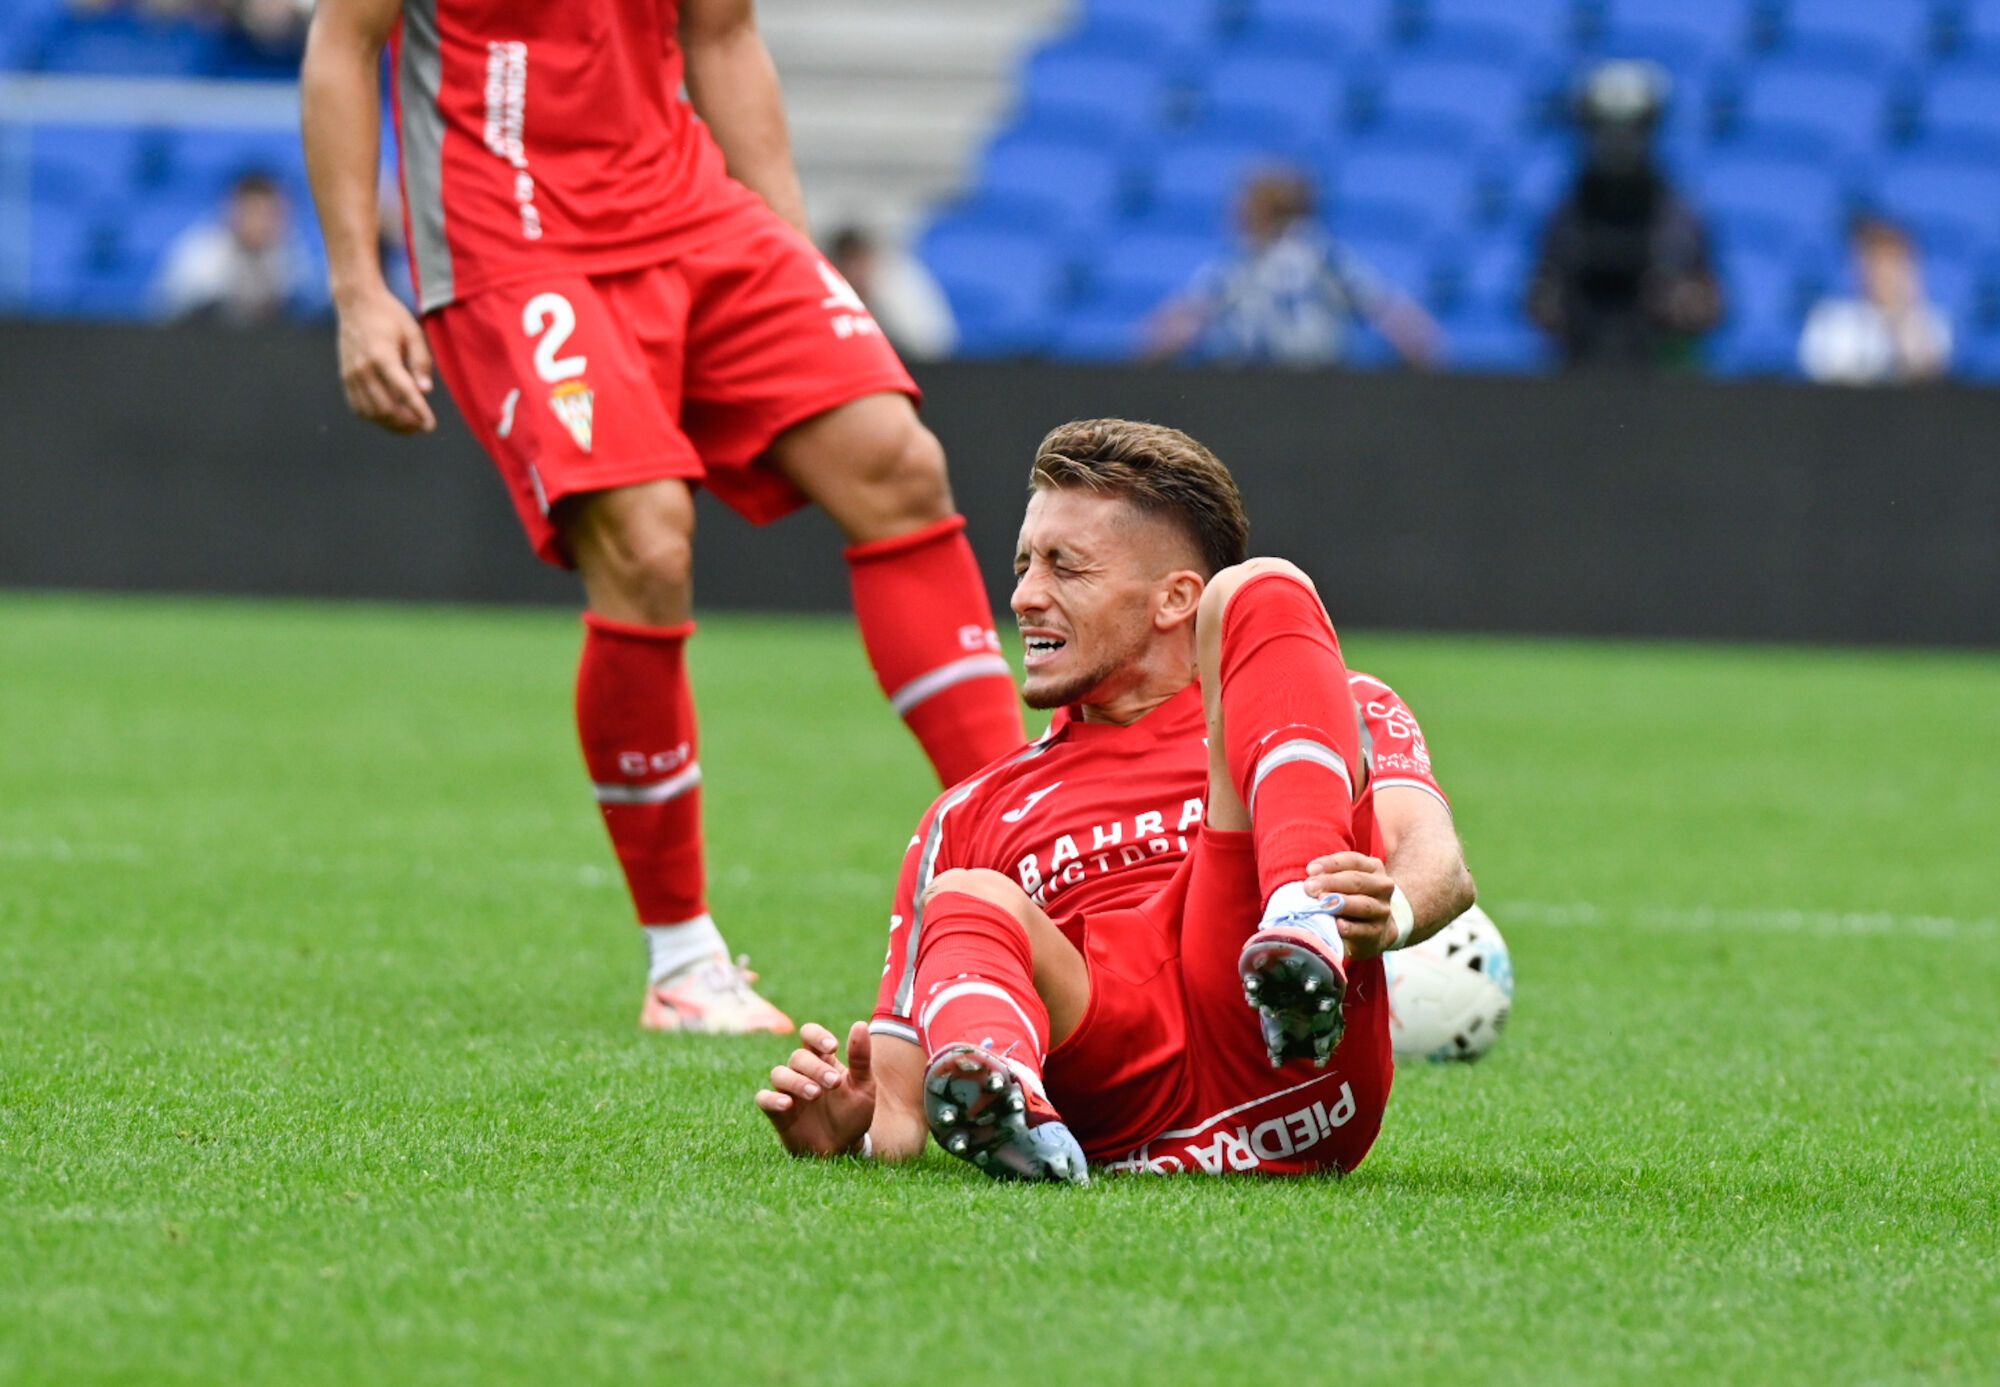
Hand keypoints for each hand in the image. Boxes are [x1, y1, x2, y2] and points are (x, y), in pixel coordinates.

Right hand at [335, 283, 436, 434]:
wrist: (356, 302)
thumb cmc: (389, 315)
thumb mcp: (413, 332)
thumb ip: (420, 361)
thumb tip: (426, 391)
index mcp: (383, 356)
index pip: (403, 392)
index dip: (419, 412)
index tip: (430, 426)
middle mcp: (363, 368)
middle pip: (385, 408)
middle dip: (405, 423)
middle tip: (421, 427)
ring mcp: (350, 374)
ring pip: (370, 412)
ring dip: (390, 424)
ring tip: (408, 426)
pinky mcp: (344, 377)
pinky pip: (357, 406)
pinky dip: (373, 417)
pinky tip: (388, 417)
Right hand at [755, 1020, 876, 1157]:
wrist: (844, 1149)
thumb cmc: (853, 1114)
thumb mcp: (864, 1087)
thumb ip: (861, 1058)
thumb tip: (860, 1024)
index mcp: (822, 1061)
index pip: (810, 1035)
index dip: (817, 1036)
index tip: (833, 1047)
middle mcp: (802, 1072)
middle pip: (798, 1057)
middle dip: (815, 1068)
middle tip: (834, 1083)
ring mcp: (788, 1092)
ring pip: (779, 1074)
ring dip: (796, 1081)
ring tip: (815, 1093)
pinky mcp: (777, 1113)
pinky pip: (763, 1098)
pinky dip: (771, 1099)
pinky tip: (787, 1104)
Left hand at [1305, 851, 1398, 960]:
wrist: (1374, 930)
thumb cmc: (1350, 898)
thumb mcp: (1343, 882)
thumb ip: (1328, 878)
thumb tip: (1310, 883)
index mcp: (1373, 868)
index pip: (1352, 861)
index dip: (1331, 864)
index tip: (1310, 870)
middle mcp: (1382, 886)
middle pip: (1357, 881)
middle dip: (1331, 883)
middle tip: (1309, 888)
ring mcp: (1382, 910)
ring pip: (1363, 904)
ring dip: (1341, 904)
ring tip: (1322, 903)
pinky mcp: (1379, 933)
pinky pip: (1364, 930)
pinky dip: (1351, 928)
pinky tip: (1337, 925)